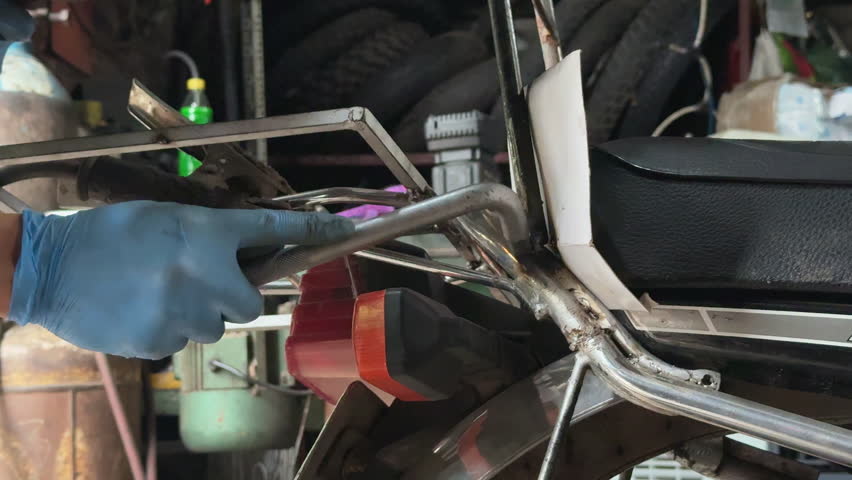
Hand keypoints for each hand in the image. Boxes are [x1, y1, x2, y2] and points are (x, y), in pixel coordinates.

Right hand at [8, 201, 352, 358]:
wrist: (51, 267)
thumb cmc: (110, 234)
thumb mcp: (167, 218)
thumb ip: (210, 236)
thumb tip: (243, 252)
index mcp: (207, 233)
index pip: (274, 227)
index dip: (313, 229)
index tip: (346, 229)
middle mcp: (205, 274)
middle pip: (248, 300)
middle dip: (229, 294)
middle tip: (195, 279)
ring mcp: (184, 313)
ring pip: (213, 324)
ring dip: (195, 312)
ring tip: (154, 291)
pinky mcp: (161, 341)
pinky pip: (182, 341)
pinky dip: (167, 329)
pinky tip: (138, 308)